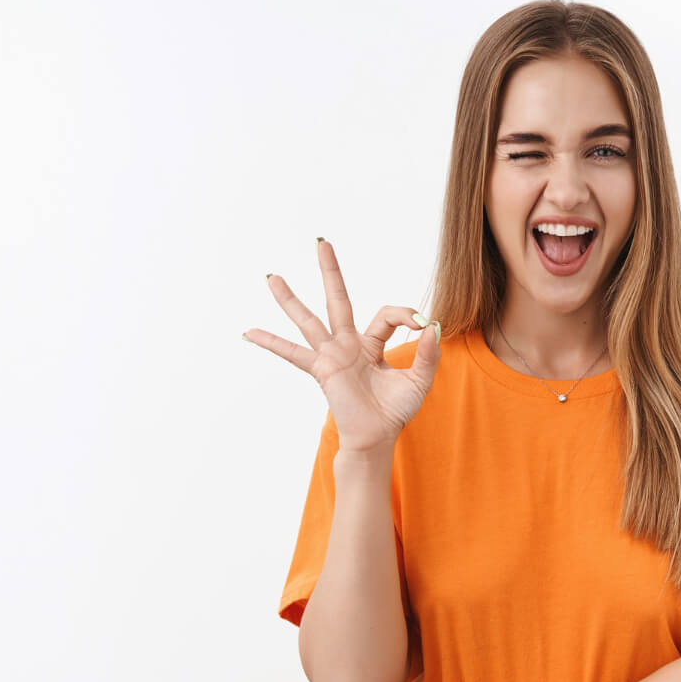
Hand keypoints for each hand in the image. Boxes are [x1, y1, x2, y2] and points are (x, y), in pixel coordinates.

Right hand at [243, 239, 442, 452]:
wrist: (376, 438)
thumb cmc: (394, 412)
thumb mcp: (419, 380)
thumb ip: (427, 353)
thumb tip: (431, 325)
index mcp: (371, 344)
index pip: (386, 316)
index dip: (405, 314)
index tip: (420, 323)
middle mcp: (348, 345)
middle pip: (338, 300)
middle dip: (330, 272)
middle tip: (321, 242)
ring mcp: (331, 355)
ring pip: (308, 320)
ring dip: (289, 299)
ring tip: (272, 277)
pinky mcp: (321, 369)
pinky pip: (292, 353)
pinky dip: (270, 343)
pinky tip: (249, 332)